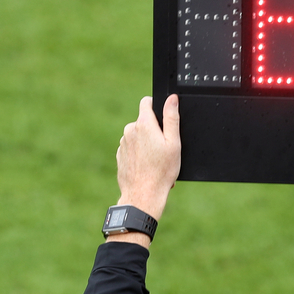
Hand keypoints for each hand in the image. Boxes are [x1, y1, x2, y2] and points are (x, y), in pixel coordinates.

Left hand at [115, 94, 180, 221]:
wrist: (143, 195)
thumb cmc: (161, 171)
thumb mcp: (173, 143)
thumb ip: (172, 117)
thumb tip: (172, 99)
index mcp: (143, 124)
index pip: (147, 102)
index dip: (156, 106)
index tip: (163, 119)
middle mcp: (130, 131)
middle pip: (143, 121)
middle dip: (153, 130)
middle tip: (164, 148)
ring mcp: (123, 144)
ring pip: (137, 136)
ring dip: (146, 143)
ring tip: (157, 161)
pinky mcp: (120, 155)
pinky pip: (132, 148)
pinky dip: (140, 154)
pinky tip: (148, 167)